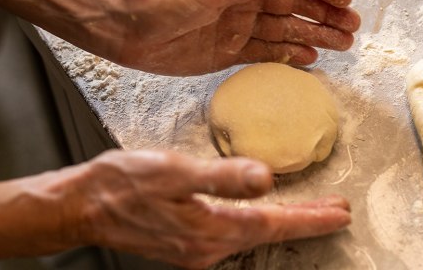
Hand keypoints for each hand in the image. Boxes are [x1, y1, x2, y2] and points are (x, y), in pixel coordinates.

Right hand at [74, 150, 351, 267]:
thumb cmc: (123, 185)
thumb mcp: (174, 172)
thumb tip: (264, 179)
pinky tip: (263, 213)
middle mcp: (208, 247)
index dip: (310, 218)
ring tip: (312, 211)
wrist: (82, 205)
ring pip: (255, 235)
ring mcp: (196, 249)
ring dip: (286, 222)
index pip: (273, 224)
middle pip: (269, 233)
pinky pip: (236, 235)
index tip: (339, 213)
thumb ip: (222, 177)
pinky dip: (260, 223)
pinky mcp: (186, 242)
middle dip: (306, 222)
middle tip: (337, 212)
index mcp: (210, 230)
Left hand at [102, 0, 360, 74]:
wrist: (118, 25)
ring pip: (285, 30)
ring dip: (314, 35)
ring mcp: (236, 26)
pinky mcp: (226, 52)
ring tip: (343, 44)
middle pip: (294, 4)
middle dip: (325, 14)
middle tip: (353, 27)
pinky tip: (310, 58)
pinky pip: (265, 52)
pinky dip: (288, 55)